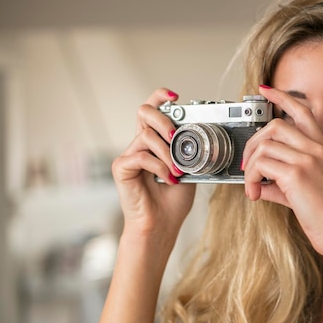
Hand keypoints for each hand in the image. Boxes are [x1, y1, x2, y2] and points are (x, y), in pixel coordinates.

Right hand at [111, 88, 195, 246]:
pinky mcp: (121, 168)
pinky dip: (159, 166)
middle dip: (164, 119)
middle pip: (144, 112)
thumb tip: (201, 134)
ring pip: (146, 136)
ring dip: (168, 152)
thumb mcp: (189, 169)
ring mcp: (129, 156)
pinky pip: (141, 156)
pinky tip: (168, 178)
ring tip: (178, 170)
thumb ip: (189, 151)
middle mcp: (139, 145)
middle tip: (177, 136)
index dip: (160, 97)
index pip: (152, 111)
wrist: (161, 225)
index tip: (175, 96)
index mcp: (154, 143)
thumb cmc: (173, 201)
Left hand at [242, 86, 322, 255]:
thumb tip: (258, 186)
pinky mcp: (298, 174)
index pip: (303, 111)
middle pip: (275, 125)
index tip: (265, 90)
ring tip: (251, 185)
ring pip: (264, 144)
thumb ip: (281, 185)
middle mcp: (317, 149)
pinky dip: (250, 179)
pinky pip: (260, 164)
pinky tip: (255, 194)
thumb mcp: (306, 194)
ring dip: (249, 166)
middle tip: (247, 166)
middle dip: (253, 142)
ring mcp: (309, 159)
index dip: (282, 97)